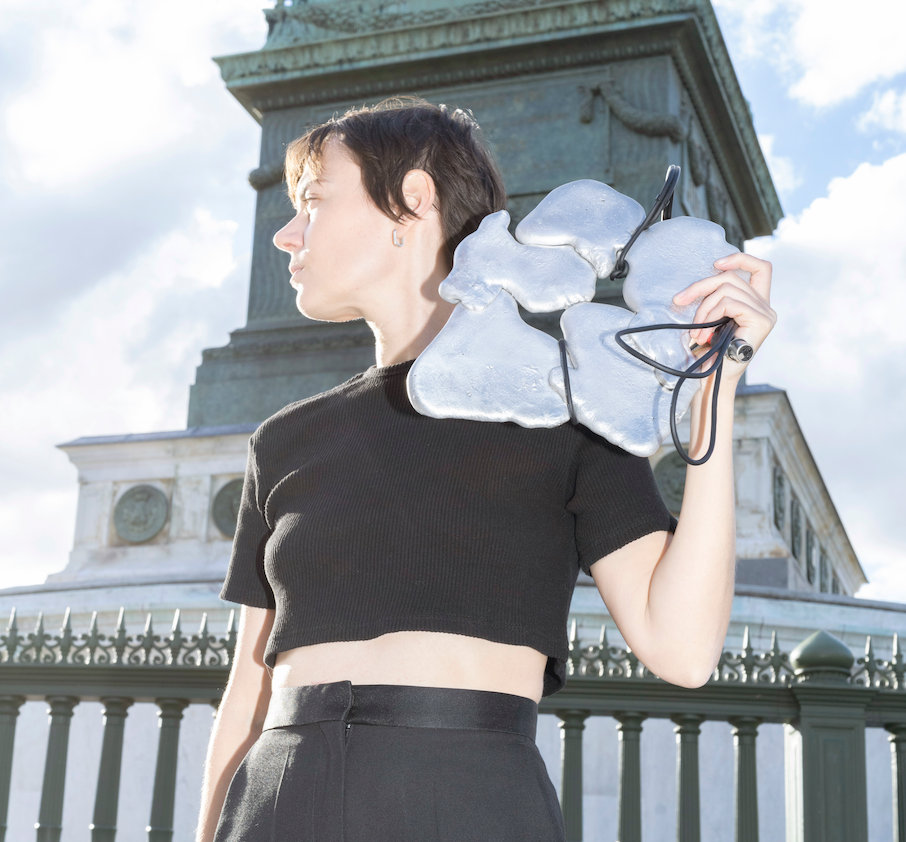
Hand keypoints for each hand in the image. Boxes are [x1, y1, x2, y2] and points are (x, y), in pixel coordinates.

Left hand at [672, 252, 775, 376]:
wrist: (712, 382)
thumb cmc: (710, 355)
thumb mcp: (712, 320)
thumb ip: (715, 300)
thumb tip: (697, 285)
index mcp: (756, 304)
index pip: (761, 268)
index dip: (740, 259)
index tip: (716, 264)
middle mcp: (765, 307)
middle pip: (732, 277)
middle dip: (700, 287)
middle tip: (678, 301)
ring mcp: (765, 314)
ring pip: (726, 290)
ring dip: (703, 309)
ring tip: (695, 331)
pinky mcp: (761, 320)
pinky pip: (728, 303)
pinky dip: (709, 315)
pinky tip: (703, 334)